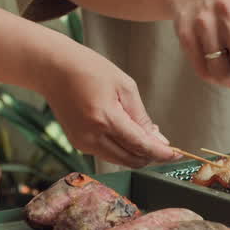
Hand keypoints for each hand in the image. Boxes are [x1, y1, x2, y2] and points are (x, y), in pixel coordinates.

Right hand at [41, 46, 178, 167]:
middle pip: (130, 159)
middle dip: (151, 156)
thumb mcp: (124, 86)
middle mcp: (92, 136)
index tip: (176, 154)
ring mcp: (83, 142)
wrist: (53, 69)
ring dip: (136, 153)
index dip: (161, 153)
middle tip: (165, 146)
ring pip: (119, 160)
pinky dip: (121, 148)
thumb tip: (158, 140)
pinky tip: (127, 133)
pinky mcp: (78, 143)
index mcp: (105, 118)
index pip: (140, 146)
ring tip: (146, 135)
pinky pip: (107, 153)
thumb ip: (141, 117)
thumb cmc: (88, 69)